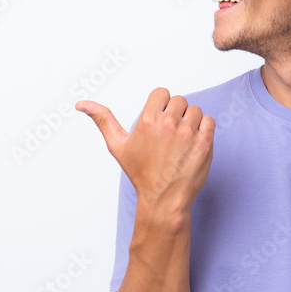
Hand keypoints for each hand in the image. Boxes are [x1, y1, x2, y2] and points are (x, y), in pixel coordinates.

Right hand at [76, 88, 214, 213]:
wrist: (163, 198)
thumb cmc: (141, 173)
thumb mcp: (117, 145)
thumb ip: (102, 120)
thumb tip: (81, 104)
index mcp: (148, 119)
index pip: (162, 93)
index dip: (161, 106)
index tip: (159, 122)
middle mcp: (169, 123)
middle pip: (179, 100)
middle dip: (175, 114)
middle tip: (170, 136)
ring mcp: (188, 133)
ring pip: (195, 110)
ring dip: (191, 122)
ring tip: (181, 141)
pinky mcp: (204, 143)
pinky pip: (209, 121)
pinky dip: (204, 130)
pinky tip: (193, 144)